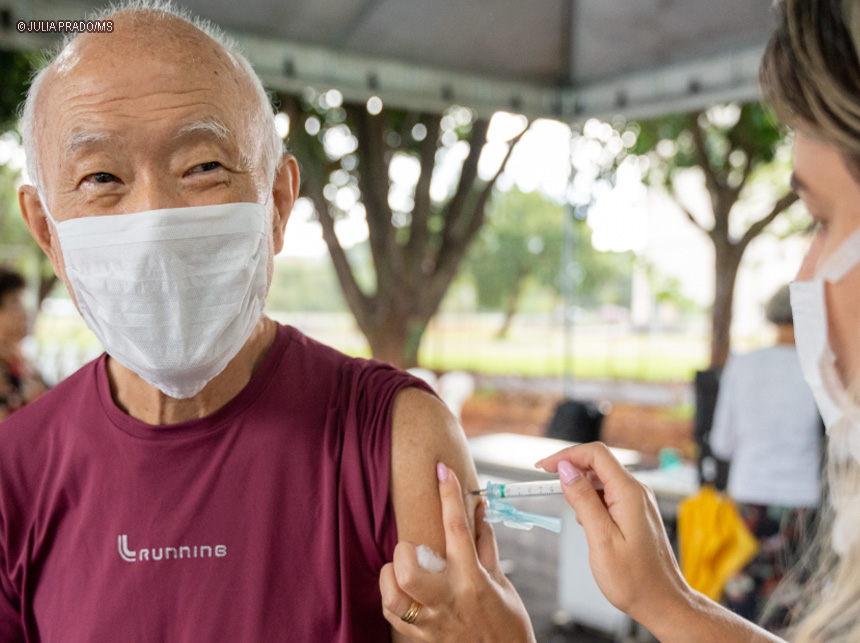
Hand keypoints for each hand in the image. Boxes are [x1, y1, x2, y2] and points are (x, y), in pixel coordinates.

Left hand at [379, 462, 535, 642]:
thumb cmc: (507, 624)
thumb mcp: (501, 581)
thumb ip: (485, 545)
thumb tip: (479, 510)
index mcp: (473, 580)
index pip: (457, 528)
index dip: (449, 494)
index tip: (442, 470)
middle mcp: (449, 600)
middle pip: (409, 570)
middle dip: (404, 550)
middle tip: (412, 548)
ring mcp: (432, 623)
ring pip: (393, 595)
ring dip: (391, 576)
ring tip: (402, 569)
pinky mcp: (420, 639)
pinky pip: (392, 615)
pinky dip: (391, 597)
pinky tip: (402, 591)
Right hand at [536, 442, 690, 627]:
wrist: (663, 602)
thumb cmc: (635, 579)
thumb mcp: (600, 539)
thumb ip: (583, 500)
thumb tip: (566, 470)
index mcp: (629, 493)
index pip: (595, 454)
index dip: (566, 455)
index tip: (543, 467)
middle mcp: (636, 492)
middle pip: (598, 464)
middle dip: (571, 471)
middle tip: (548, 488)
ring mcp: (638, 502)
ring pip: (602, 480)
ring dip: (581, 489)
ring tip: (574, 515)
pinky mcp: (636, 513)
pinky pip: (609, 495)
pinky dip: (592, 501)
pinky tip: (587, 523)